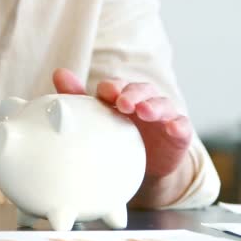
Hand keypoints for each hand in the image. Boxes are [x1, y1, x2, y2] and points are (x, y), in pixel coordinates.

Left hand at [52, 68, 193, 205]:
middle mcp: (143, 102)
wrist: (141, 168)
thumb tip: (59, 73)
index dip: (113, 87)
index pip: (117, 86)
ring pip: (162, 104)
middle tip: (123, 103)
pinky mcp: (177, 134)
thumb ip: (77, 97)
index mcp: (121, 96)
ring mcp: (162, 117)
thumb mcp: (96, 118)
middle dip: (133, 94)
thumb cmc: (116, 136)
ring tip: (144, 112)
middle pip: (141, 90)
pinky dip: (179, 125)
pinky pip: (182, 127)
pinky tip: (173, 127)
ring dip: (154, 105)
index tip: (107, 93)